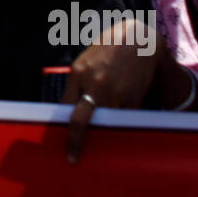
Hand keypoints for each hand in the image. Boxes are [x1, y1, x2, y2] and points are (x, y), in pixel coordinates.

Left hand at [61, 17, 160, 162]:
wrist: (139, 40)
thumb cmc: (109, 50)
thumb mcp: (86, 61)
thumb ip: (78, 83)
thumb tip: (67, 108)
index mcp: (78, 73)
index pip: (64, 106)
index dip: (61, 124)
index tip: (58, 139)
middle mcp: (94, 84)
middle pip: (80, 120)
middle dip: (74, 141)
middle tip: (72, 157)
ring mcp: (114, 93)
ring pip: (103, 123)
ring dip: (100, 133)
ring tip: (99, 141)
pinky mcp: (132, 99)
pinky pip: (122, 119)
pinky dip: (119, 124)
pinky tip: (119, 123)